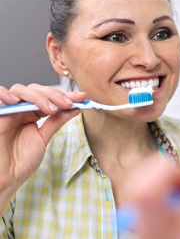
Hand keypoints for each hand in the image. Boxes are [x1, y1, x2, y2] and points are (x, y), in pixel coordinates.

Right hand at [0, 83, 85, 198]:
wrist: (4, 179)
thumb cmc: (20, 162)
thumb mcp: (43, 138)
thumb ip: (57, 121)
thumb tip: (75, 108)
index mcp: (33, 113)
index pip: (49, 97)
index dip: (66, 95)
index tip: (82, 97)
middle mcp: (21, 109)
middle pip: (37, 90)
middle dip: (55, 94)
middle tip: (67, 104)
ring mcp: (9, 110)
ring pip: (21, 90)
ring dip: (38, 96)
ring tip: (50, 109)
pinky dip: (6, 94)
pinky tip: (18, 102)